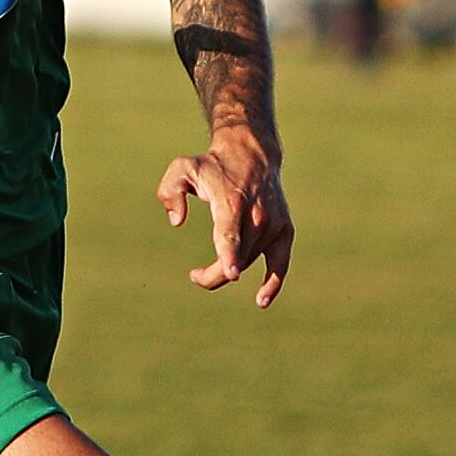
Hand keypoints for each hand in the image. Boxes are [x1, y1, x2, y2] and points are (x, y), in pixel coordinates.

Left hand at [158, 130, 292, 305]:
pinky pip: (281, 262)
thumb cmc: (212, 166)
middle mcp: (256, 215)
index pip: (230, 233)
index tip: (231, 273)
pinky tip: (261, 301)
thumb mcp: (182, 168)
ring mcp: (273, 223)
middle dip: (215, 274)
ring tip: (202, 273)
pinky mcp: (284, 229)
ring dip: (229, 271)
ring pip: (250, 260)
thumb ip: (170, 191)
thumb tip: (176, 220)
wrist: (252, 154)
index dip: (230, 254)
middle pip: (237, 256)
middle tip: (195, 276)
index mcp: (231, 202)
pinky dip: (273, 282)